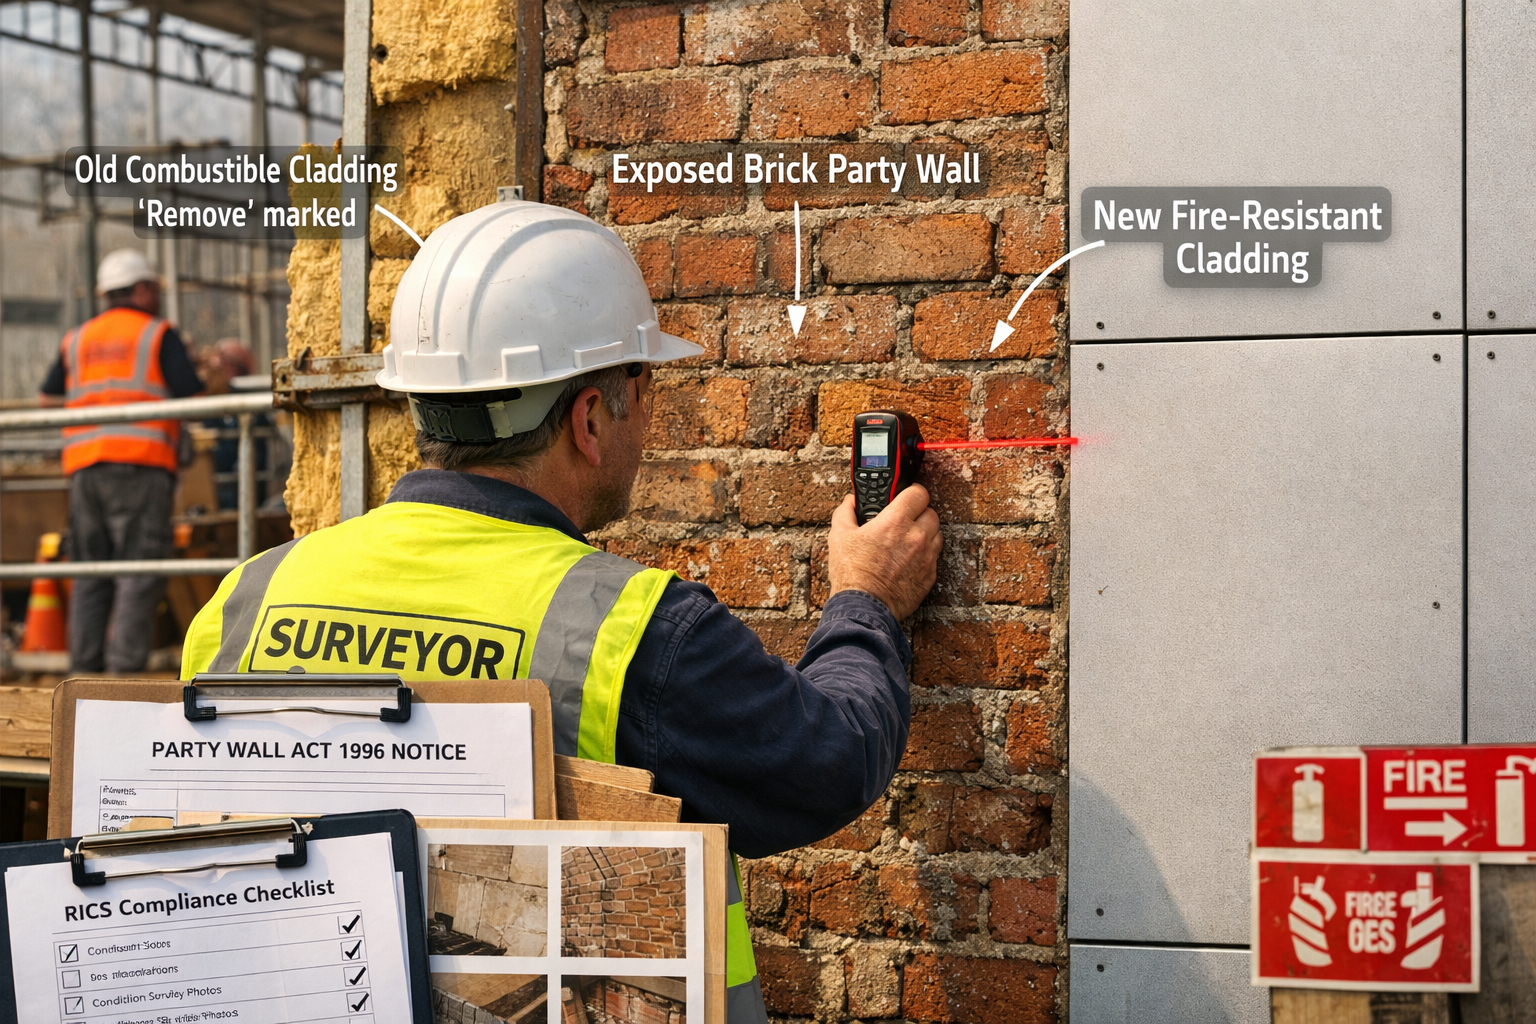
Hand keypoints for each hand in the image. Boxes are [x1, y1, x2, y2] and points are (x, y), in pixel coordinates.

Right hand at [827, 485, 941, 619]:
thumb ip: (846, 512)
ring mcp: (926, 557)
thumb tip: (849, 502)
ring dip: (925, 534)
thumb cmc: (852, 573)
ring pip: (937, 534)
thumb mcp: (839, 536)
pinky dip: (925, 556)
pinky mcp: (930, 576)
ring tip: (907, 542)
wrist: (863, 606)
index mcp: (896, 522)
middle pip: (931, 512)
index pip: (918, 493)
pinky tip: (908, 561)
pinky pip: (935, 557)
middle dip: (919, 514)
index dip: (911, 492)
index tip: (905, 497)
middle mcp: (916, 536)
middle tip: (904, 521)